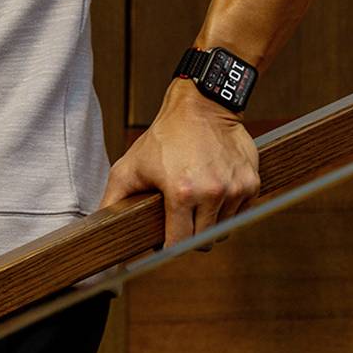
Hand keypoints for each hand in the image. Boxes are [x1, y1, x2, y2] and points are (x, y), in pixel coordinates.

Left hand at [97, 77, 260, 251]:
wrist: (201, 106)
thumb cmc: (164, 137)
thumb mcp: (129, 166)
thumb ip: (112, 200)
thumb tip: (100, 227)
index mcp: (182, 193)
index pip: (180, 244)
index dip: (169, 246)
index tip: (165, 239)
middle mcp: (212, 193)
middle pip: (204, 241)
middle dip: (190, 235)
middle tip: (180, 217)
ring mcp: (235, 189)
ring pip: (224, 229)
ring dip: (210, 221)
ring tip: (197, 198)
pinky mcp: (252, 183)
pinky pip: (241, 212)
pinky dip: (228, 208)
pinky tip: (214, 188)